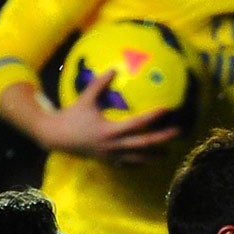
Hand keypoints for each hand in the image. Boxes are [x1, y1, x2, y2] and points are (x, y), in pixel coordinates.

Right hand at [0, 67, 178, 162]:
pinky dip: (137, 163)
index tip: (166, 109)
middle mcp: (113, 145)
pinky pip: (126, 164)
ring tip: (167, 153)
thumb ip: (99, 84)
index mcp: (110, 130)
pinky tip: (146, 161)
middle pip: (143, 144)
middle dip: (162, 138)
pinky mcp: (106, 160)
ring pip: (137, 158)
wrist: (56, 137)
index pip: (138, 123)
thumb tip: (114, 69)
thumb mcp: (85, 99)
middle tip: (177, 132)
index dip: (153, 116)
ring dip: (153, 155)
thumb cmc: (71, 116)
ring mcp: (110, 155)